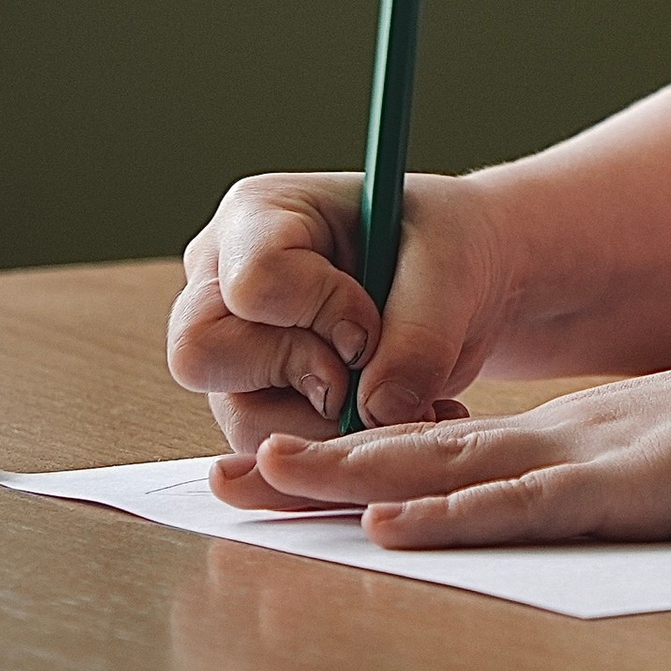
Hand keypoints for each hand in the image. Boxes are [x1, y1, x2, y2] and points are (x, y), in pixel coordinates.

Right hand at [168, 170, 511, 452]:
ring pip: (238, 417)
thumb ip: (420, 332)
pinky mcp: (255, 404)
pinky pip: (271, 454)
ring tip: (402, 399)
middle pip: (200, 353)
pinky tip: (391, 418)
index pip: (253, 279)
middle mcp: (222, 283)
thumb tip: (377, 408)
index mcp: (257, 217)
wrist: (469, 282)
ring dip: (327, 426)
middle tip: (367, 370)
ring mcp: (233, 349)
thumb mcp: (451, 263)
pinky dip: (336, 449)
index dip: (318, 312)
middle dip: (297, 374)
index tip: (374, 324)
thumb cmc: (449, 242)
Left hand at [207, 345, 670, 546]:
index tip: (282, 464)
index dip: (360, 456)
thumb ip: (637, 475)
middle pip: (420, 450)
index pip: (447, 445)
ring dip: (351, 478)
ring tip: (263, 477)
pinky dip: (451, 517)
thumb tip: (607, 500)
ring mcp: (593, 459)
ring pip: (448, 469)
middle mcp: (566, 436)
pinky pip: (524, 508)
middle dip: (318, 465)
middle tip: (221, 473)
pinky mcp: (630, 490)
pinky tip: (393, 525)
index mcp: (579, 434)